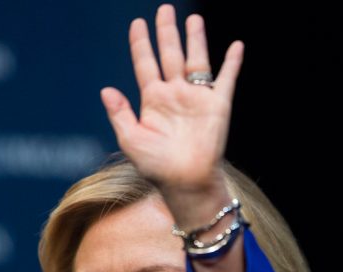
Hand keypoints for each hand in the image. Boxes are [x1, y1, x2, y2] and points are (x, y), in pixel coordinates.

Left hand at [100, 4, 243, 196]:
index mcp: (153, 101)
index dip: (141, 43)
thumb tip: (106, 89)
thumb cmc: (156, 166)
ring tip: (193, 19)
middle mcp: (175, 95)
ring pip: (196, 60)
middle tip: (164, 9)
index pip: (145, 64)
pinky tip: (236, 45)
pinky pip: (226, 79)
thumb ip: (119, 114)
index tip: (137, 24)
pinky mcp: (218, 105)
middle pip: (170, 55)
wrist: (185, 182)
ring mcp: (197, 98)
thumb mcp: (131, 140)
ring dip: (195, 39)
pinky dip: (232, 62)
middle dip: (167, 32)